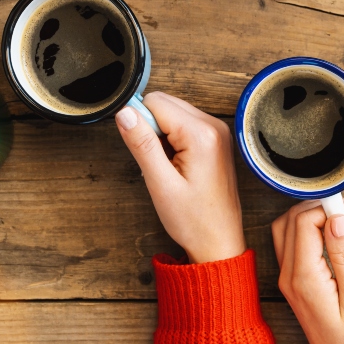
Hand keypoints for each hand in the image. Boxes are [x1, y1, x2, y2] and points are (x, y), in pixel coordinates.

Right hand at [115, 92, 244, 263]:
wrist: (218, 241)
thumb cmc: (193, 220)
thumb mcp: (160, 184)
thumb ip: (142, 144)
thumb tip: (125, 112)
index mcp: (202, 134)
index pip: (155, 102)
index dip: (140, 124)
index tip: (144, 152)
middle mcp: (215, 125)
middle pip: (165, 103)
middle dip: (151, 128)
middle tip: (157, 163)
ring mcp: (219, 131)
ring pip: (174, 112)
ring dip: (162, 135)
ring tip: (168, 168)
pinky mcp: (217, 139)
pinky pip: (185, 125)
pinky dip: (173, 140)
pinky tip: (177, 166)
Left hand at [272, 199, 343, 343]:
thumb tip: (337, 219)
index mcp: (303, 279)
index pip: (306, 221)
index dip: (334, 207)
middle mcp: (289, 277)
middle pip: (292, 219)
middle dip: (324, 206)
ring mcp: (289, 280)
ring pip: (288, 228)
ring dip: (315, 214)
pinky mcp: (295, 284)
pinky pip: (293, 243)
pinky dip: (311, 229)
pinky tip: (334, 233)